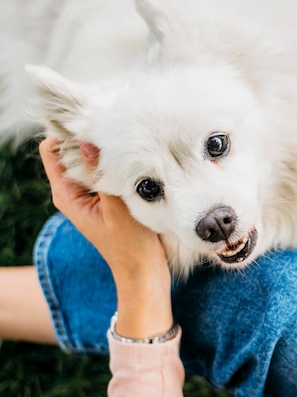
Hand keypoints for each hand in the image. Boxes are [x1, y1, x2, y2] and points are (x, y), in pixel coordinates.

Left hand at [39, 137, 172, 337]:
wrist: (144, 271)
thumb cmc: (131, 245)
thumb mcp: (117, 207)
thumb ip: (101, 173)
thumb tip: (87, 139)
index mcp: (66, 195)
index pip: (51, 150)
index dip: (66, 134)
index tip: (91, 125)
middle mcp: (72, 192)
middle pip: (69, 150)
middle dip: (87, 138)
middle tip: (113, 130)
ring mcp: (88, 194)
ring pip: (87, 158)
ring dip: (102, 150)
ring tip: (125, 143)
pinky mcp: (103, 196)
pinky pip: (101, 169)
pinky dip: (112, 161)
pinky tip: (130, 158)